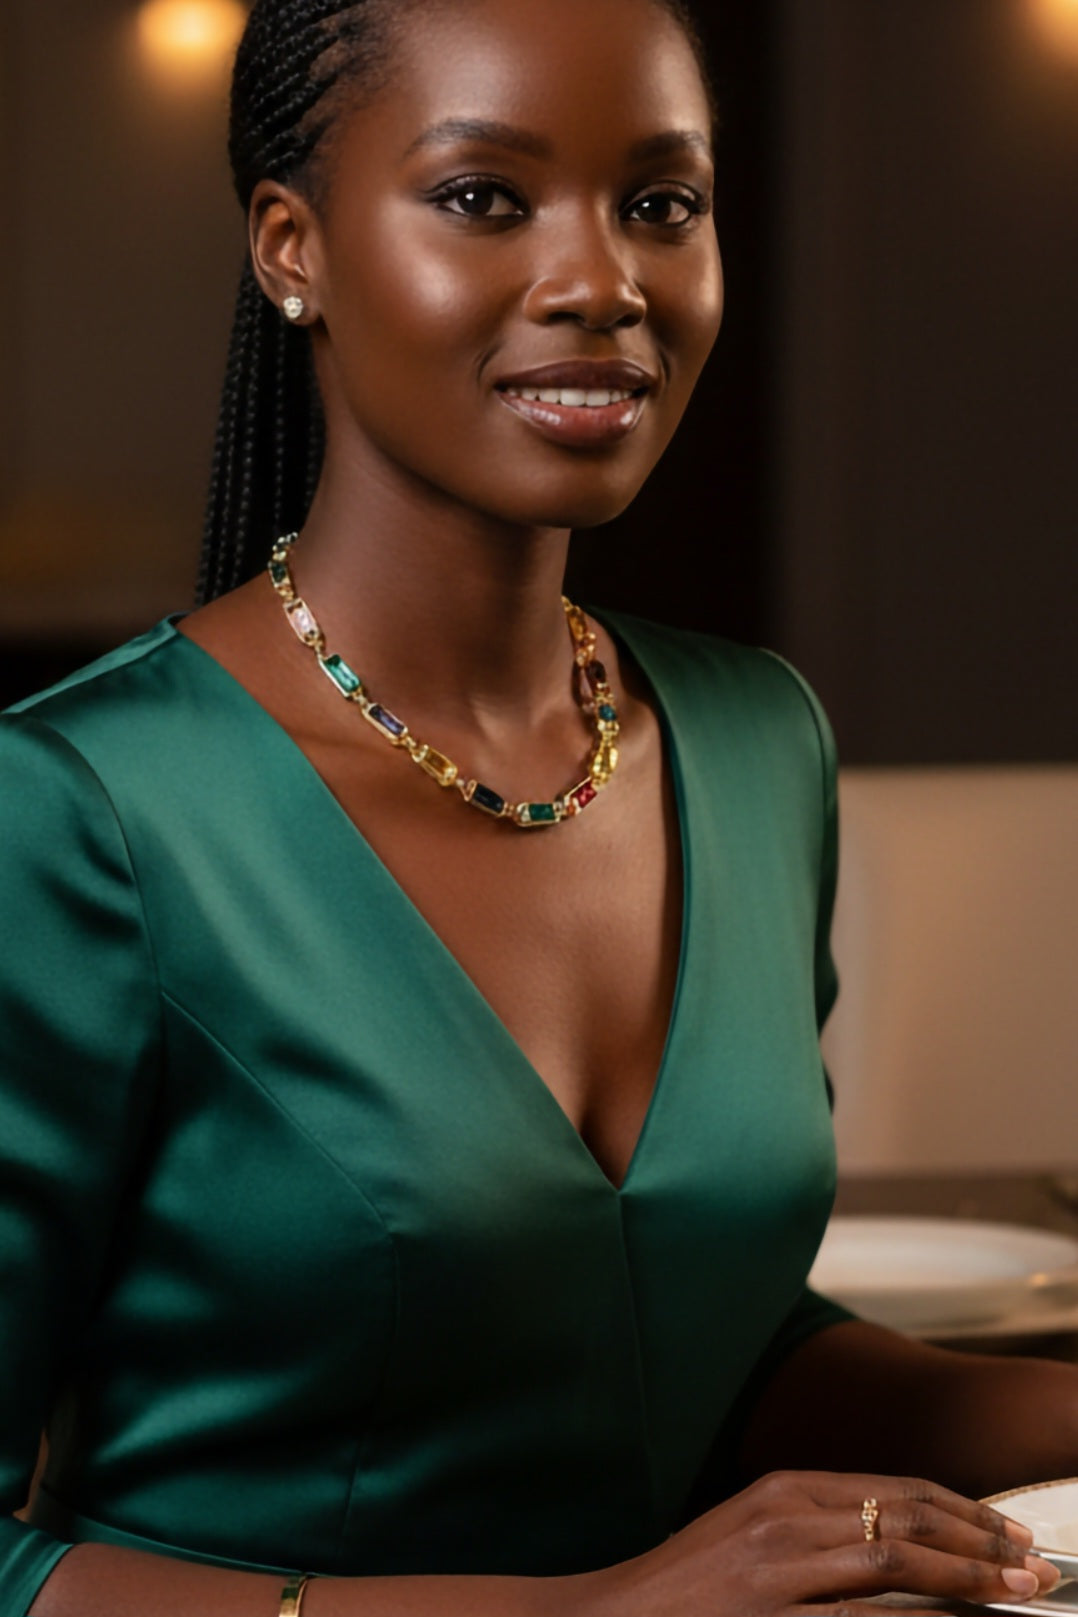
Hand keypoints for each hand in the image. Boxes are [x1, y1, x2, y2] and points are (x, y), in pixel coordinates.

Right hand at [585, 1470, 1060, 1615]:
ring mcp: (780, 1570)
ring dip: (969, 1576)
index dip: (962, 1508)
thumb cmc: (686, 1586)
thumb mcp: (753, 1534)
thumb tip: (898, 1539)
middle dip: (981, 1539)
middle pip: (907, 1516)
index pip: (897, 1488)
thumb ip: (817, 1528)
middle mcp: (787, 1518)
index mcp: (785, 1490)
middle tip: (1035, 1563)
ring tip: (1018, 1590)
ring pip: (897, 1559)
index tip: (1007, 1531)